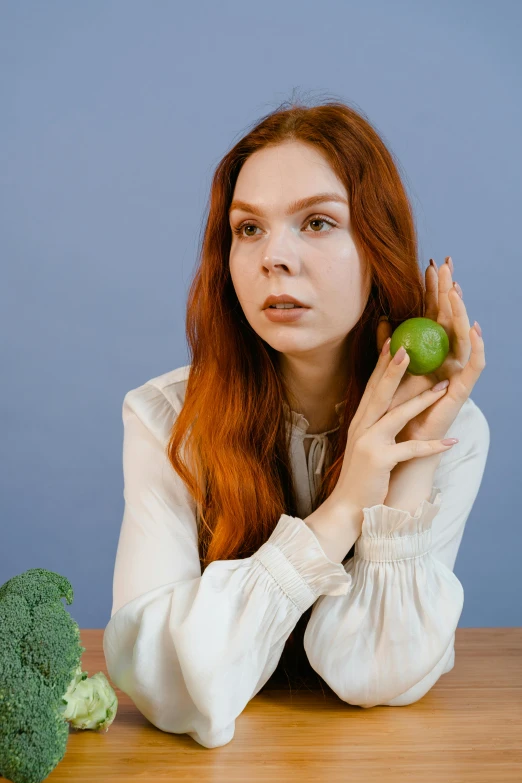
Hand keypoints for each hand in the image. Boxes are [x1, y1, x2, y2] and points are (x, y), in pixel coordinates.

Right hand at [327, 335, 457, 516]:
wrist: (346, 508)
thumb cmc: (361, 477)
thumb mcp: (366, 445)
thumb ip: (376, 426)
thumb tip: (391, 408)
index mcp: (360, 422)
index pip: (373, 388)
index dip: (382, 364)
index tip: (392, 342)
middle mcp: (362, 428)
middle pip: (380, 393)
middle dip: (394, 369)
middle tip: (408, 347)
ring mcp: (369, 443)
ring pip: (397, 415)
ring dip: (421, 400)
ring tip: (441, 386)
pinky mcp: (380, 461)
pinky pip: (410, 449)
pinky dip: (432, 446)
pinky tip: (450, 442)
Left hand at [376, 256, 485, 443]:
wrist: (401, 444)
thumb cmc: (396, 413)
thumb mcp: (389, 375)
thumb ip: (388, 349)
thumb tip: (383, 320)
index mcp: (429, 354)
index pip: (432, 315)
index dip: (432, 291)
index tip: (430, 266)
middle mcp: (445, 360)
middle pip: (449, 320)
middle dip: (447, 292)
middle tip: (446, 266)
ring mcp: (455, 373)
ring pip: (462, 336)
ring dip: (460, 312)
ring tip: (455, 290)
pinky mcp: (461, 390)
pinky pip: (474, 365)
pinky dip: (476, 346)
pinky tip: (474, 328)